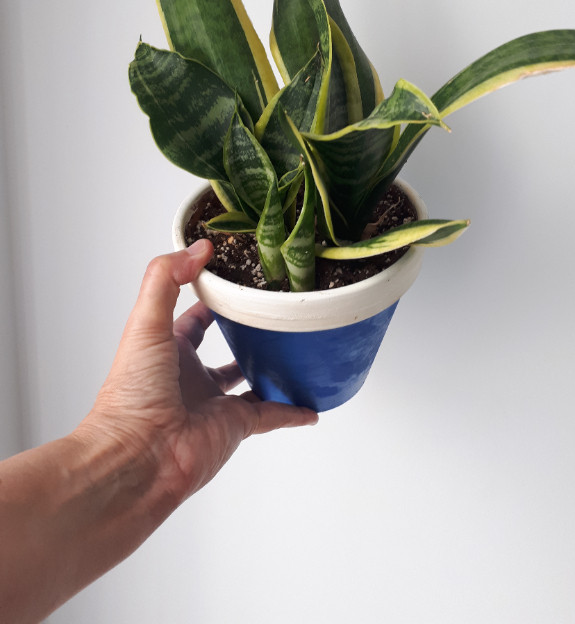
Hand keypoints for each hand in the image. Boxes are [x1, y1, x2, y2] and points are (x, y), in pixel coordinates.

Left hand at [78, 240, 317, 504]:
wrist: (138, 457)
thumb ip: (167, 278)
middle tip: (274, 314)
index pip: (194, 317)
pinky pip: (272, 415)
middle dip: (245, 334)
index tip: (239, 280)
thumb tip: (199, 248)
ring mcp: (214, 404)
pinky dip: (292, 411)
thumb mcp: (145, 322)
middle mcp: (191, 376)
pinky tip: (311, 404)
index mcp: (168, 350)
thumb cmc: (132, 394)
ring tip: (295, 353)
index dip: (213, 298)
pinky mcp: (235, 428)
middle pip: (224, 351)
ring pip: (250, 383)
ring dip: (270, 371)